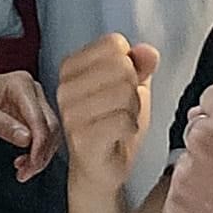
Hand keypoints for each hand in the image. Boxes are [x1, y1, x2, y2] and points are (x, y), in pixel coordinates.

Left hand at [0, 68, 60, 180]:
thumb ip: (4, 126)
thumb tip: (27, 139)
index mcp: (21, 84)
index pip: (39, 118)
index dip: (39, 144)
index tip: (32, 164)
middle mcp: (32, 90)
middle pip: (49, 126)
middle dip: (41, 153)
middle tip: (27, 173)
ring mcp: (34, 101)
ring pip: (49, 132)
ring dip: (40, 154)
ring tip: (24, 170)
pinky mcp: (32, 113)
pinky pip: (41, 134)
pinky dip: (36, 150)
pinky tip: (24, 160)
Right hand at [57, 34, 157, 195]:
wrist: (101, 169)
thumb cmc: (112, 125)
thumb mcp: (131, 87)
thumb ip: (140, 64)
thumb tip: (148, 51)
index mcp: (71, 68)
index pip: (113, 43)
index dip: (130, 63)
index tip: (119, 84)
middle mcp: (64, 88)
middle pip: (121, 66)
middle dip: (133, 89)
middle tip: (122, 107)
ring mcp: (70, 114)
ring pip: (125, 92)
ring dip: (133, 110)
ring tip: (120, 121)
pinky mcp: (82, 138)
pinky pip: (123, 120)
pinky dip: (131, 128)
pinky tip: (119, 136)